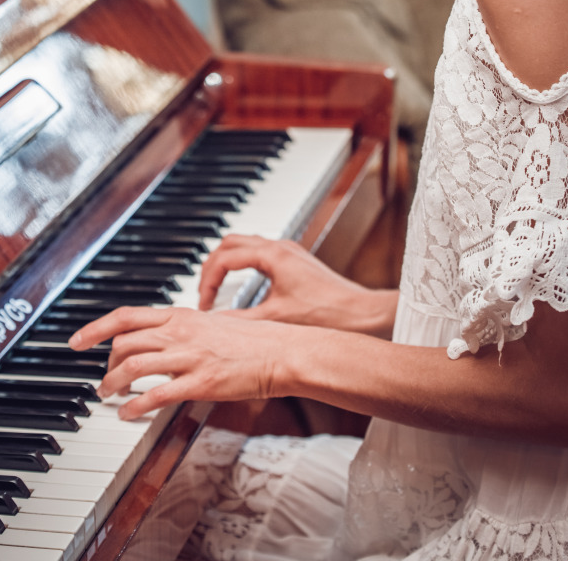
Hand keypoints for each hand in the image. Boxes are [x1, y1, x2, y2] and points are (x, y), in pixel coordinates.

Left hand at [68, 305, 292, 418]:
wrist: (280, 351)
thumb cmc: (250, 339)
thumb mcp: (210, 323)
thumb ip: (183, 328)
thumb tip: (159, 338)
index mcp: (180, 314)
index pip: (126, 316)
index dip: (95, 328)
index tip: (76, 341)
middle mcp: (180, 331)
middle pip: (124, 342)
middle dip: (105, 364)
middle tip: (103, 380)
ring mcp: (189, 356)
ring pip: (134, 366)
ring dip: (113, 384)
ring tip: (108, 396)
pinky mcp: (200, 382)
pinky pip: (157, 394)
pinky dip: (135, 406)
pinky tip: (128, 414)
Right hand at [198, 235, 397, 335]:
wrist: (362, 314)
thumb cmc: (327, 314)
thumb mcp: (275, 319)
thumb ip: (240, 320)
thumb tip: (213, 324)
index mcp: (272, 254)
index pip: (224, 257)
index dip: (207, 281)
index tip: (204, 303)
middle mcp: (280, 246)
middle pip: (230, 243)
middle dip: (212, 266)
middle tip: (205, 292)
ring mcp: (289, 251)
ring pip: (245, 244)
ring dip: (227, 263)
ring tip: (218, 289)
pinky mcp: (295, 260)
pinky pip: (260, 253)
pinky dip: (244, 265)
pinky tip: (244, 288)